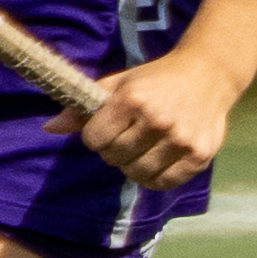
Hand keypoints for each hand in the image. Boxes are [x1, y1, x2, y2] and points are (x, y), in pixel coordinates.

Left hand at [77, 40, 233, 191]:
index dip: (95, 137)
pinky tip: (157, 161)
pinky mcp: (198, 155)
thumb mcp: (118, 85)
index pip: (93, 139)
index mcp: (132, 99)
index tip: (106, 129)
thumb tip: (49, 128)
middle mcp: (157, 120)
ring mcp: (180, 139)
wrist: (207, 75)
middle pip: (114, 158)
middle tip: (127, 138)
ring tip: (141, 149)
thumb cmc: (154, 80)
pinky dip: (155, 178)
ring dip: (133, 166)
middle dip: (113, 151)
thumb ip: (83, 108)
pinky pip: (164, 183)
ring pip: (137, 173)